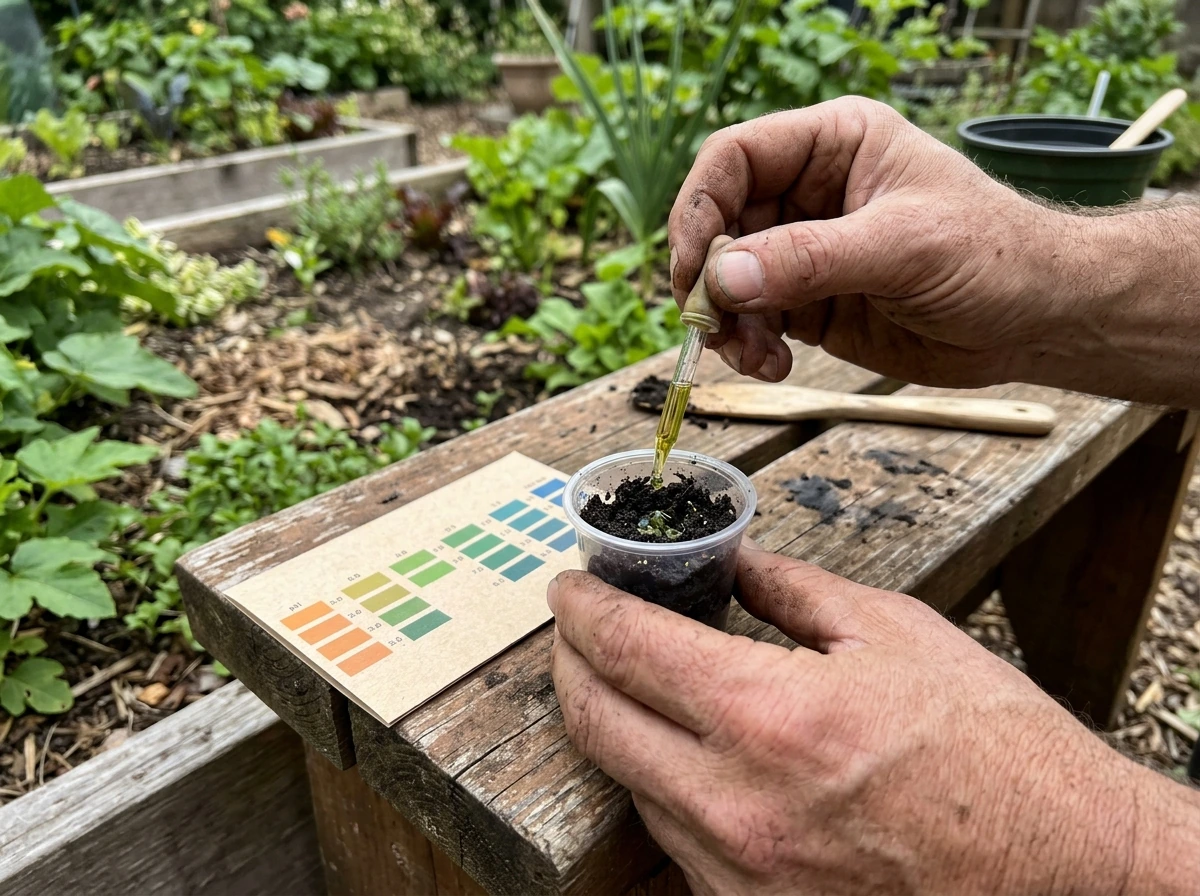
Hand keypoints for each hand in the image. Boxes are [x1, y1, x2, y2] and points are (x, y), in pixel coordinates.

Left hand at [547, 541, 1199, 894]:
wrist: (1065, 872)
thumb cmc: (995, 750)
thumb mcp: (894, 633)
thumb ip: (791, 591)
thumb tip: (731, 560)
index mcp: (768, 718)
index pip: (627, 648)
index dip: (581, 609)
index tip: (567, 587)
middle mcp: (735, 807)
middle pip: (596, 722)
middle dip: (571, 663)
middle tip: (575, 629)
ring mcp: (740, 874)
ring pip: (630, 784)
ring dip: (615, 724)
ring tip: (630, 682)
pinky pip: (676, 841)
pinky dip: (663, 785)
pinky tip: (684, 754)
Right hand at [667, 97, 1084, 388]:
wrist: (1038, 320)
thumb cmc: (993, 255)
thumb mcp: (902, 247)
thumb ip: (809, 259)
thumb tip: (725, 277)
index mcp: (833, 145)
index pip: (736, 157)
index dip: (700, 206)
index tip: (696, 266)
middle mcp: (809, 192)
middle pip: (719, 223)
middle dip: (710, 278)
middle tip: (712, 325)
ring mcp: (805, 251)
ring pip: (728, 280)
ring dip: (727, 323)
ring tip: (754, 356)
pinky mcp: (809, 303)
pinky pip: (752, 320)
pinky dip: (749, 347)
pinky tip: (774, 364)